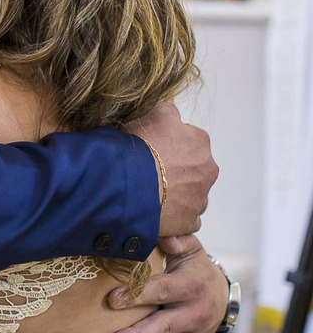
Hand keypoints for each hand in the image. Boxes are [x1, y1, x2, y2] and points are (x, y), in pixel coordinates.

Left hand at [105, 234, 226, 332]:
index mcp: (191, 286)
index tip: (111, 300)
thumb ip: (177, 241)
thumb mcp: (189, 250)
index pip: (162, 291)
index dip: (137, 295)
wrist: (223, 295)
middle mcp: (194, 313)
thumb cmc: (193, 267)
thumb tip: (163, 235)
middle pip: (164, 327)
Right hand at [123, 103, 217, 236]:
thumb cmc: (136, 148)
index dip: (166, 145)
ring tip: (148, 195)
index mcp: (199, 141)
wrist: (126, 184)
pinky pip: (184, 219)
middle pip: (191, 169)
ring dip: (174, 194)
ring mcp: (199, 197)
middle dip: (174, 171)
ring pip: (189, 194)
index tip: (150, 150)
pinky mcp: (189, 221)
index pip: (187, 140)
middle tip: (148, 173)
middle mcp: (207, 169)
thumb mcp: (150, 114)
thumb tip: (171, 114)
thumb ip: (166, 111)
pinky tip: (155, 212)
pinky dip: (173, 217)